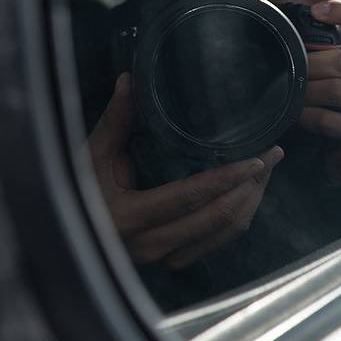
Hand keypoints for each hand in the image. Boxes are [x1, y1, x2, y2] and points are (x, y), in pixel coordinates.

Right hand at [88, 73, 283, 269]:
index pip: (193, 195)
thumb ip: (115, 121)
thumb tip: (129, 80)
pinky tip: (246, 195)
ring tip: (266, 172)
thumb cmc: (76, 194)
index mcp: (132, 216)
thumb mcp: (92, 157)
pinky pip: (216, 242)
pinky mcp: (171, 260)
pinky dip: (237, 217)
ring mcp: (163, 258)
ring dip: (250, 202)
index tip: (259, 158)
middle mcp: (152, 244)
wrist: (67, 238)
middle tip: (272, 157)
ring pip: (223, 233)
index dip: (230, 176)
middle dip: (252, 186)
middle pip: (219, 217)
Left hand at [299, 0, 340, 182]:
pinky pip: (329, 119)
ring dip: (306, 92)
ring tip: (293, 93)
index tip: (316, 10)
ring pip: (335, 89)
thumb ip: (337, 56)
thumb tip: (298, 35)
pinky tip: (299, 116)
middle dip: (310, 65)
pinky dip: (308, 116)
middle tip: (290, 70)